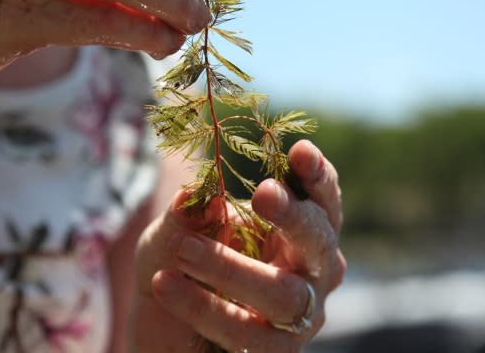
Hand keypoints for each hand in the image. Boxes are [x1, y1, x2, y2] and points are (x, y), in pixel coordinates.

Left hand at [133, 140, 345, 352]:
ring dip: (233, 269)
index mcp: (297, 230)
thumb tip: (197, 192)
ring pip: (283, 296)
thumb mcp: (174, 232)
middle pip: (319, 243)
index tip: (301, 151)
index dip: (317, 177)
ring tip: (184, 249)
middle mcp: (311, 272)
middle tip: (263, 194)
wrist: (163, 327)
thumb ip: (187, 213)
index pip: (321, 201)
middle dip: (295, 216)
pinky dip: (202, 308)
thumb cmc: (181, 264)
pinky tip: (164, 283)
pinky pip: (246, 334)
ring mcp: (298, 318)